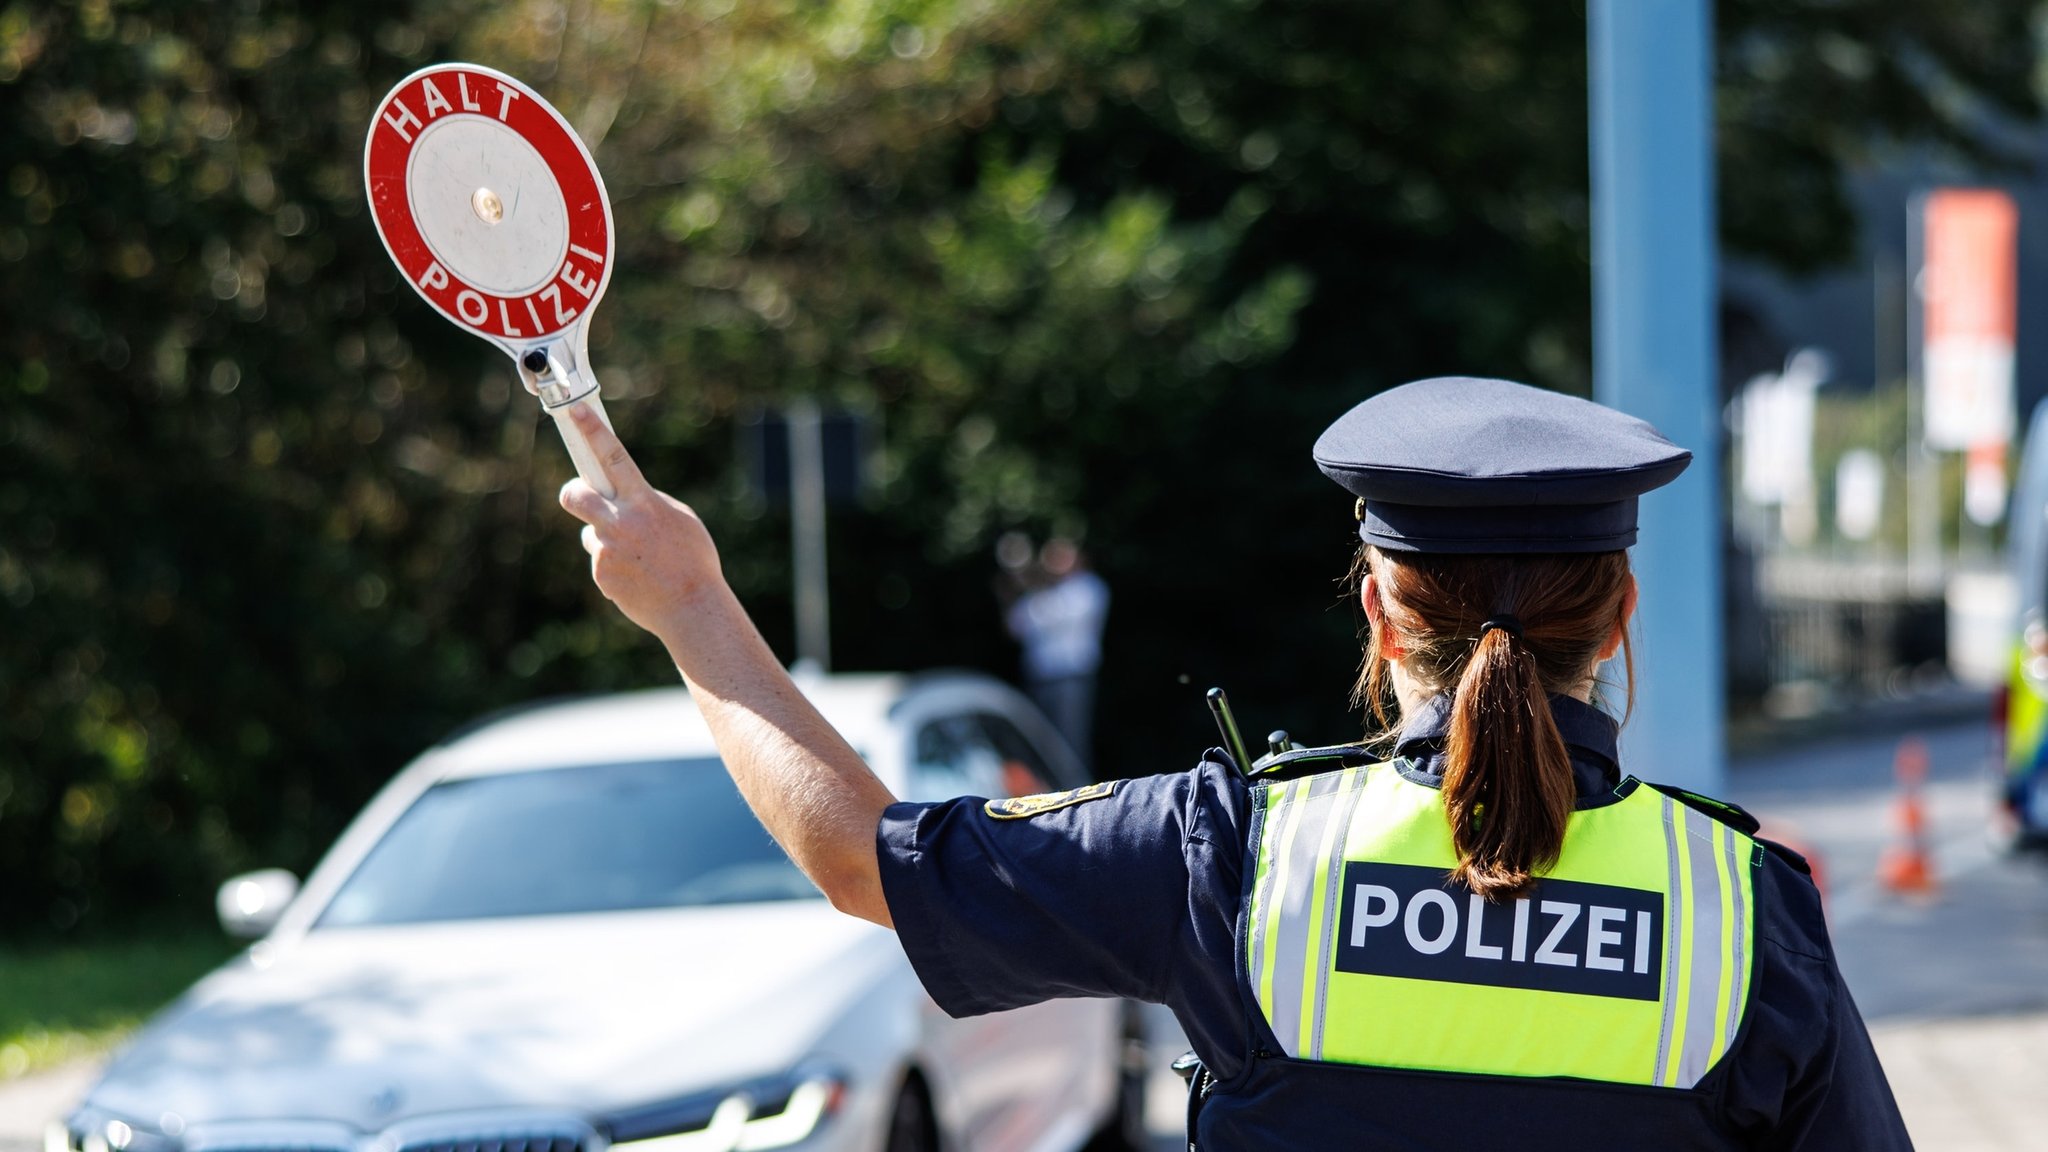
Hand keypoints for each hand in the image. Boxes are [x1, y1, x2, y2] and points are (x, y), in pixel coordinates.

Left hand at [557, 404, 723, 636]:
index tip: (576, 411)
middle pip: (575, 495)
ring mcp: (608, 549)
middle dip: (574, 493)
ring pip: (592, 533)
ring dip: (607, 540)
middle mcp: (621, 522)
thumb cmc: (693, 560)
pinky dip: (614, 566)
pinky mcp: (601, 574)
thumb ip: (648, 502)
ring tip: (639, 558)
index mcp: (644, 502)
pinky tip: (638, 577)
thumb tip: (623, 497)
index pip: (613, 458)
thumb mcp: (679, 519)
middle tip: (583, 498)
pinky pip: (601, 561)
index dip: (593, 431)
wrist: (691, 608)